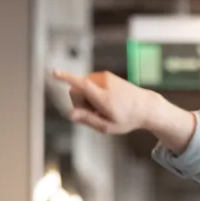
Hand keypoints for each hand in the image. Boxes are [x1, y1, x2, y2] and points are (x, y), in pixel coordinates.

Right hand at [51, 71, 192, 148]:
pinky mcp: (104, 74)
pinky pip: (88, 83)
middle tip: (93, 114)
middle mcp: (103, 83)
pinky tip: (103, 102)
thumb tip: (70, 114)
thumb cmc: (127, 119)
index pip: (82, 85)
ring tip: (101, 108)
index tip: (54, 73)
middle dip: (78, 102)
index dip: (67, 79)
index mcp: (104, 98)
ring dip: (85, 98)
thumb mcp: (108, 126)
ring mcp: (104, 76)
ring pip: (81, 86)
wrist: (145, 106)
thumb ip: (88, 119)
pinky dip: (91, 93)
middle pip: (76, 90)